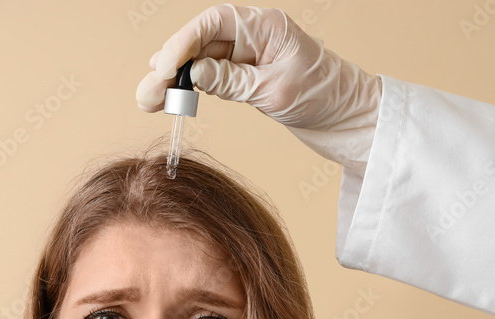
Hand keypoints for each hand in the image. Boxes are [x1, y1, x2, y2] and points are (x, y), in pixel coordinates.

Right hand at [135, 4, 381, 170]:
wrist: (348, 119)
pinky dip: (187, 89)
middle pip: (198, 42)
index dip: (183, 42)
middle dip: (168, 67)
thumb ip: (232, 80)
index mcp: (265, 26)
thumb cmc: (323, 97)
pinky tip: (167, 99)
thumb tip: (193, 72)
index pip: (213, 22)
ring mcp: (246, 56)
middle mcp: (252, 35)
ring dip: (171, 82)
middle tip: (146, 93)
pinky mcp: (244, 77)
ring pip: (198, 62)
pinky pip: (207, 78)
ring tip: (148, 102)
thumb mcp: (274, 90)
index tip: (163, 67)